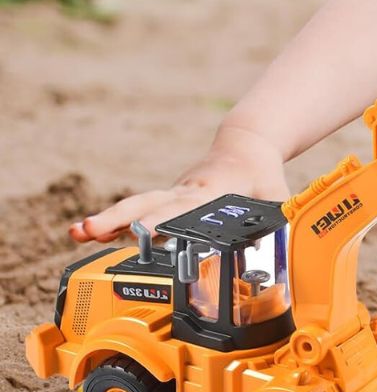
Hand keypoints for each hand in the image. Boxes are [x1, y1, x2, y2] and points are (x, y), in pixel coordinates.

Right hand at [69, 126, 289, 242]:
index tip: (144, 231)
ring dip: (108, 219)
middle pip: (150, 203)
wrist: (247, 146)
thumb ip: (280, 220)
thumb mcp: (277, 196)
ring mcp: (174, 194)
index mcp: (213, 191)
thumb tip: (284, 244)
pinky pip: (139, 209)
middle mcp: (187, 191)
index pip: (185, 208)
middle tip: (91, 230)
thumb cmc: (262, 176)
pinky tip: (88, 233)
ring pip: (138, 204)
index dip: (166, 221)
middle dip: (121, 218)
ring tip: (78, 232)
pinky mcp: (168, 200)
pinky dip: (114, 221)